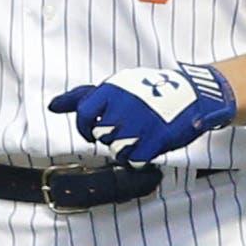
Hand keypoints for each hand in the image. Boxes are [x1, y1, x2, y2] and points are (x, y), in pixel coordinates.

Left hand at [48, 61, 236, 161]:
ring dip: (127, 147)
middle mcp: (122, 107)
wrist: (193, 94)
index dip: (85, 128)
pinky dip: (140, 156)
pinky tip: (149, 143)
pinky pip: (134, 160)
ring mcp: (139, 125)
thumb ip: (81, 97)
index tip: (93, 131)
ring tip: (141, 134)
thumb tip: (52, 106)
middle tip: (128, 128)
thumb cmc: (149, 90)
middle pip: (101, 136)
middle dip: (112, 137)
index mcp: (111, 90)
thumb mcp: (115, 86)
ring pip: (116, 150)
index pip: (83, 115)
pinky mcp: (155, 140)